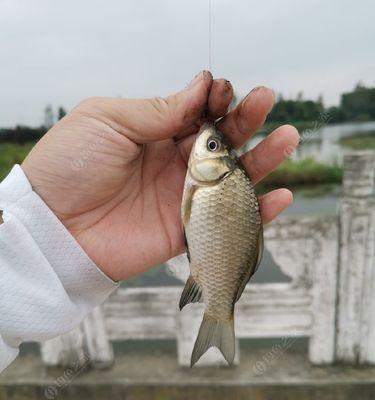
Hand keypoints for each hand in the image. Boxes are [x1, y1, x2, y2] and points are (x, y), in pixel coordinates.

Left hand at [22, 71, 298, 280]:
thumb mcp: (106, 120)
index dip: (213, 99)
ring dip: (263, 158)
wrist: (54, 227)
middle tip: (266, 100)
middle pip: (220, 140)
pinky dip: (257, 211)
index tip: (221, 90)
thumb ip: (156, 109)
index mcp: (154, 133)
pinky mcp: (187, 229)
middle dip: (245, 119)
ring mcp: (183, 196)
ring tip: (287, 138)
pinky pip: (229, 219)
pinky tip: (281, 194)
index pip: (197, 112)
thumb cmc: (70, 166)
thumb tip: (198, 88)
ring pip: (233, 176)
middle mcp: (173, 163)